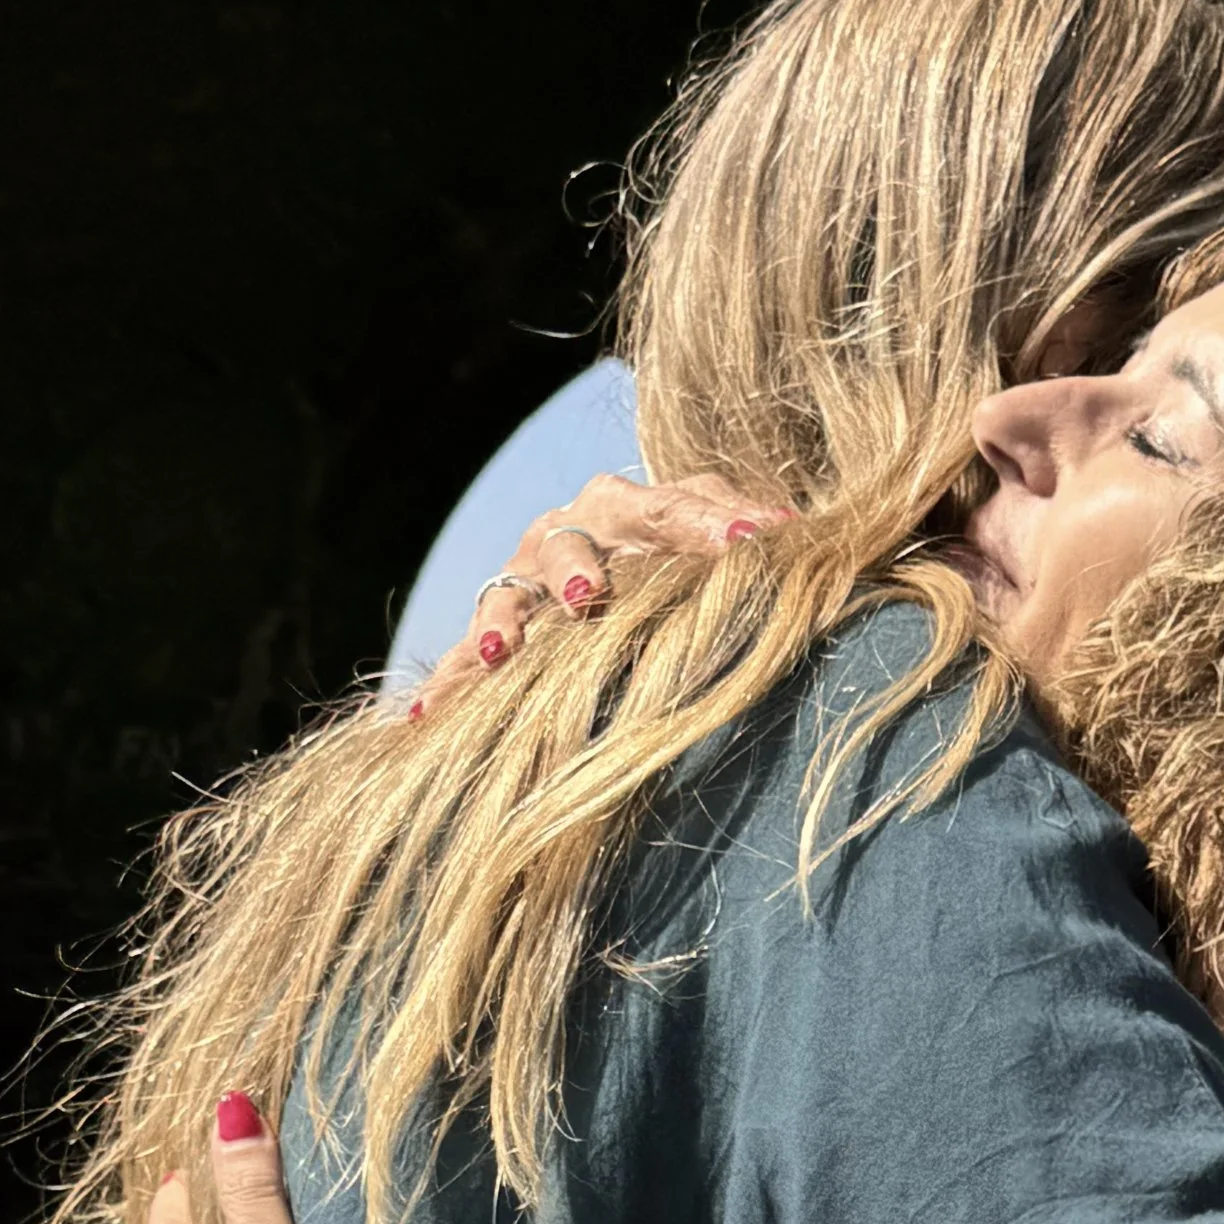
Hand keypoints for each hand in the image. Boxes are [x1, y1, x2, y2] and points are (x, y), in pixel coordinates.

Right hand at [409, 473, 792, 719]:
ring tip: (502, 649)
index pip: (668, 508)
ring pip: (507, 595)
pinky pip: (461, 658)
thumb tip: (797, 535)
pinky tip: (426, 717)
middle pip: (567, 545)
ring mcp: (522, 582)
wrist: (605, 561)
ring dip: (505, 620)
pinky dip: (448, 685)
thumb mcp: (714, 536)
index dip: (708, 523)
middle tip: (591, 598)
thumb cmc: (674, 555)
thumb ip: (747, 528)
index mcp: (628, 506)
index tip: (751, 543)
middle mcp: (566, 535)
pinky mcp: (490, 631)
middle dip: (577, 571)